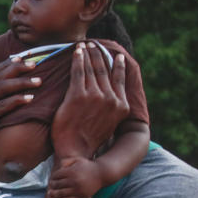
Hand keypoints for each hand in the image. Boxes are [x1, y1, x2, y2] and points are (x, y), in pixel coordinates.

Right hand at [0, 57, 40, 159]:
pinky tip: (31, 99)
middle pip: (0, 75)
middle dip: (19, 68)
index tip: (25, 56)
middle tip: (36, 65)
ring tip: (39, 81)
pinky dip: (19, 100)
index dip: (10, 62)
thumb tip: (11, 82)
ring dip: (23, 82)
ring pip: (3, 87)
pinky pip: (4, 105)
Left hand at [48, 156, 103, 197]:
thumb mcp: (78, 160)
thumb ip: (67, 161)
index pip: (57, 176)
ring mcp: (78, 190)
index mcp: (72, 172)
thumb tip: (58, 167)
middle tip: (50, 186)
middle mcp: (74, 181)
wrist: (102, 174)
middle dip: (52, 185)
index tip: (52, 178)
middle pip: (58, 185)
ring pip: (61, 193)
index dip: (53, 177)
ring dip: (53, 194)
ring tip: (50, 194)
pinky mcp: (81, 196)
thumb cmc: (88, 166)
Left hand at [51, 43, 128, 159]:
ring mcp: (94, 96)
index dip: (117, 64)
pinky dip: (77, 59)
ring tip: (85, 45)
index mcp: (121, 106)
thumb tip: (110, 98)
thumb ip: (111, 109)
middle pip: (105, 70)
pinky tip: (76, 52)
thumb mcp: (109, 124)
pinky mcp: (77, 96)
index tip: (116, 55)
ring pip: (92, 69)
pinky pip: (78, 72)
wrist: (76, 152)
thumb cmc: (89, 141)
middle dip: (100, 55)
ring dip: (88, 54)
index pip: (120, 78)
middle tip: (95, 45)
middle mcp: (111, 99)